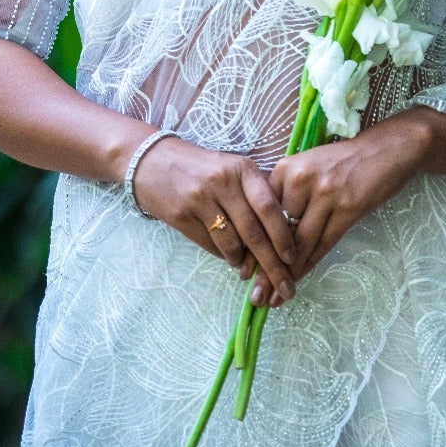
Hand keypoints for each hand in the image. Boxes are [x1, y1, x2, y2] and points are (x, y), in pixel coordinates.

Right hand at [129, 132, 298, 304]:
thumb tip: (281, 234)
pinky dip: (224, 255)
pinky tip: (228, 257)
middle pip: (254, 231)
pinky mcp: (181, 215)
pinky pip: (210, 245)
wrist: (151, 160)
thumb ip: (255, 194)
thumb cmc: (202, 168)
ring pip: (232, 243)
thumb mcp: (233, 169)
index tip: (294, 259)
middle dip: (271, 263)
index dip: (284, 236)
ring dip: (243, 262)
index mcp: (242, 169)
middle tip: (284, 286)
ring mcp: (200, 199)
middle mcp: (224, 183)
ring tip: (246, 268)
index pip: (270, 207)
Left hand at [248, 112, 429, 303]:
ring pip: (299, 243)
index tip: (243, 272)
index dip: (252, 247)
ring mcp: (325, 194)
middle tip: (255, 296)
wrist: (387, 149)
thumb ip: (288, 195)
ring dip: (286, 274)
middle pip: (278, 232)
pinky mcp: (347, 208)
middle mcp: (301, 180)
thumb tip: (267, 235)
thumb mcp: (308, 167)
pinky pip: (323, 244)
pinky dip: (309, 265)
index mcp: (286, 168)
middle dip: (265, 267)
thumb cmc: (345, 161)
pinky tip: (298, 280)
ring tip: (274, 298)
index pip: (262, 215)